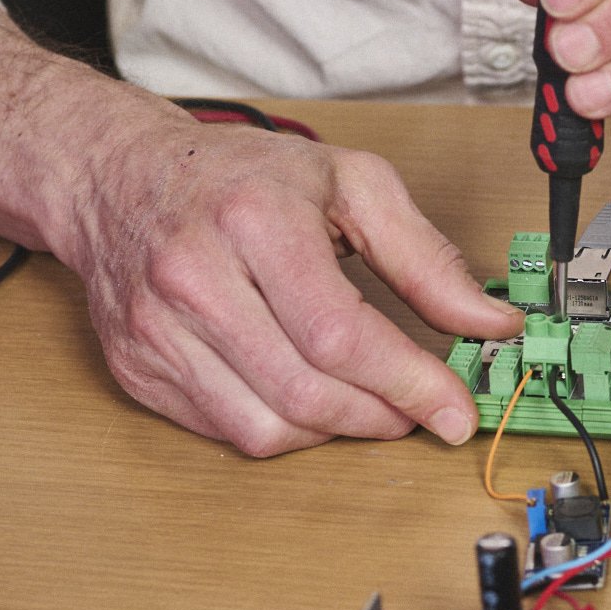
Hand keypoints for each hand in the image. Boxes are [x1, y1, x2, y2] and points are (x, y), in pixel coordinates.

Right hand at [43, 94, 520, 457]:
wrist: (120, 178)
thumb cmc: (239, 178)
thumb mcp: (348, 183)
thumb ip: (424, 257)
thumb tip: (490, 321)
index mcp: (252, 220)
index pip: (340, 334)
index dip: (408, 383)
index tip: (454, 408)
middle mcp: (193, 277)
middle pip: (306, 390)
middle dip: (379, 415)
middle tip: (416, 409)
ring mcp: (156, 330)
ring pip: (266, 426)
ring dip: (334, 432)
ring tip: (364, 403)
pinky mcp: (138, 369)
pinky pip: (226, 431)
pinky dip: (282, 428)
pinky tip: (304, 396)